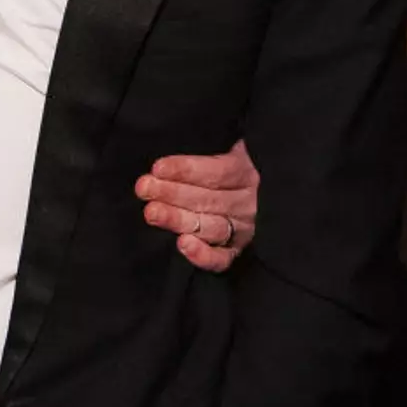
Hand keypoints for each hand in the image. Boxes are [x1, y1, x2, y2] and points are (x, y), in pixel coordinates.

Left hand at [135, 138, 258, 272]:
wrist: (262, 196)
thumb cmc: (226, 168)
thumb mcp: (227, 148)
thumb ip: (209, 150)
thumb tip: (173, 154)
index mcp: (246, 172)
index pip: (218, 171)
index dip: (187, 170)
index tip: (158, 168)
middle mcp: (248, 202)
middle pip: (208, 199)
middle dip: (172, 193)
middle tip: (144, 188)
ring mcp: (243, 229)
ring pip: (210, 226)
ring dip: (178, 219)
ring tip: (152, 212)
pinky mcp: (236, 251)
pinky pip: (221, 259)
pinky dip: (203, 255)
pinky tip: (183, 245)